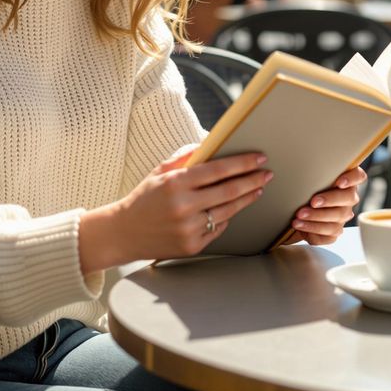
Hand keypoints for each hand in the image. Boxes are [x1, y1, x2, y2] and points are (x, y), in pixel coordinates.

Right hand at [79, 146, 272, 272]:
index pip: (218, 170)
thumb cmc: (144, 198)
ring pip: (228, 212)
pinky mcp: (192, 246)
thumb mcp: (160, 172)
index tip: (260, 158)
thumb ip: (185, 157)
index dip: (243, 163)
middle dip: (252, 180)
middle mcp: (183, 206)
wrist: (124, 233)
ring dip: (246, 199)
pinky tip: (233, 208)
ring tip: (257, 189)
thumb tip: (212, 143)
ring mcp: (188, 229)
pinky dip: (227, 217)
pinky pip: (218, 229)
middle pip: (229, 191)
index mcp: (175, 183)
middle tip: (267, 174)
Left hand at [283, 166, 366, 245]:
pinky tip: (299, 225)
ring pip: (337, 219)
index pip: (358, 176)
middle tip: (313, 201)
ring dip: (316, 217)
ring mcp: (342, 216)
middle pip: (347, 199)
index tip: (339, 182)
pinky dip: (312, 230)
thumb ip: (308, 169)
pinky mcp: (333, 232)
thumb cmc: (303, 188)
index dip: (351, 179)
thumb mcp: (306, 177)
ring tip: (299, 215)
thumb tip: (286, 163)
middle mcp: (348, 198)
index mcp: (345, 180)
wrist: (294, 210)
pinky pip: (328, 234)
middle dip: (329, 200)